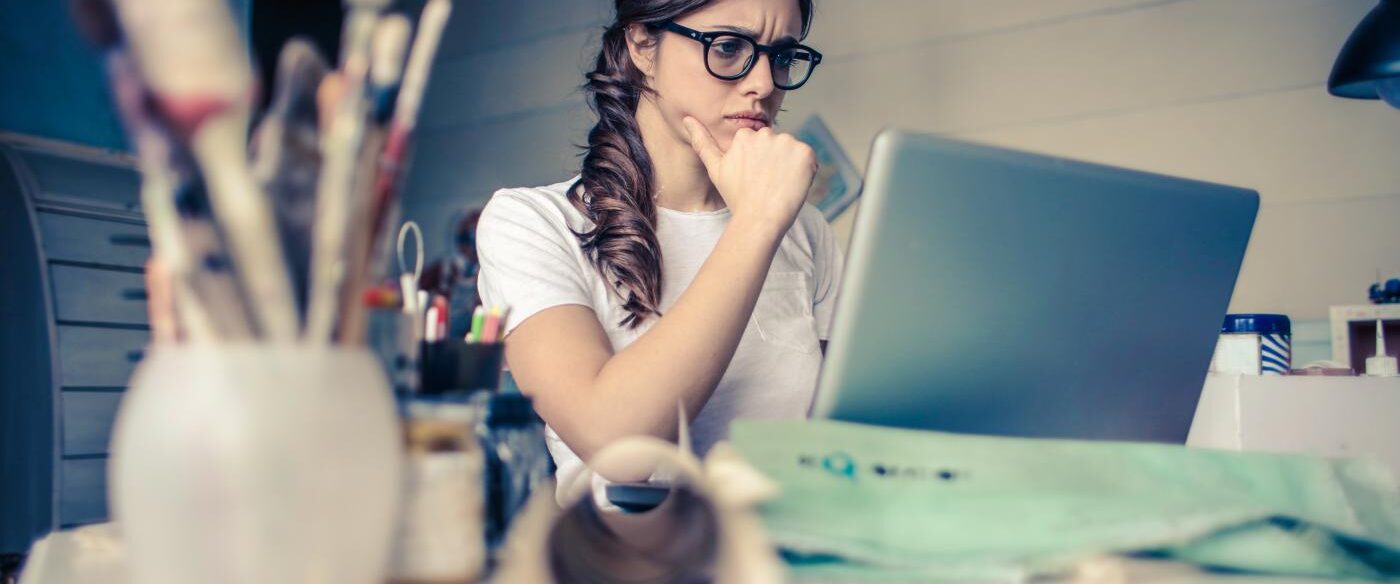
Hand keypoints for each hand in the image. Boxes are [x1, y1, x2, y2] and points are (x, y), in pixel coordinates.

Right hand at [683, 116, 816, 231]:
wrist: (759, 219)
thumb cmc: (737, 198)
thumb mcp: (715, 169)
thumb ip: (702, 141)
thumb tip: (686, 118)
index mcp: (745, 136)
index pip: (760, 145)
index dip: (760, 164)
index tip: (756, 179)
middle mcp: (766, 134)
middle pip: (777, 145)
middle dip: (775, 161)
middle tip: (767, 184)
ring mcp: (787, 142)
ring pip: (792, 152)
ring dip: (790, 165)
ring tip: (779, 186)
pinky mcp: (805, 153)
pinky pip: (809, 159)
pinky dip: (805, 171)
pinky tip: (792, 185)